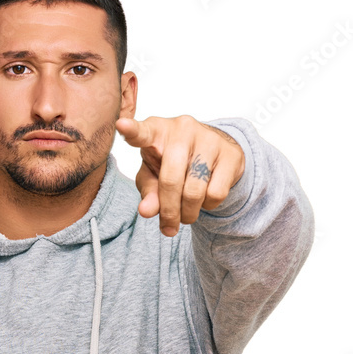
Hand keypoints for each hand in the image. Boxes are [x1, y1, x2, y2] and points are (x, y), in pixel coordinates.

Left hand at [114, 114, 245, 236]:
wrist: (215, 151)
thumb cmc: (173, 162)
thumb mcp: (153, 176)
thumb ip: (148, 192)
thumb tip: (146, 211)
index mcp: (156, 131)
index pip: (143, 132)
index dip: (132, 130)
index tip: (121, 125)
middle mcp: (182, 129)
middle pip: (170, 180)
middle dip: (169, 212)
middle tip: (169, 228)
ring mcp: (208, 138)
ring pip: (194, 191)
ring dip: (188, 214)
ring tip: (186, 215)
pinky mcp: (230, 153)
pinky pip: (215, 194)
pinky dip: (208, 207)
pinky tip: (205, 199)